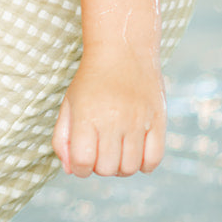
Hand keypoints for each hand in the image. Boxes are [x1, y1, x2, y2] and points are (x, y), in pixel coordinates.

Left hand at [52, 49, 165, 177]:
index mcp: (87, 116)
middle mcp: (113, 120)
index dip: (80, 169)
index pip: (83, 161)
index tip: (82, 160)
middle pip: (107, 168)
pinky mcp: (158, 120)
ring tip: (117, 152)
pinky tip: (135, 153)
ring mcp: (138, 121)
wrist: (123, 51)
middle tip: (100, 153)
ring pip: (130, 167)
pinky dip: (144, 165)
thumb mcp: (69, 105)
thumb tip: (72, 170)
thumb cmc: (91, 82)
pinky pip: (154, 159)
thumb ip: (63, 138)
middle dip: (99, 168)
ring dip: (120, 168)